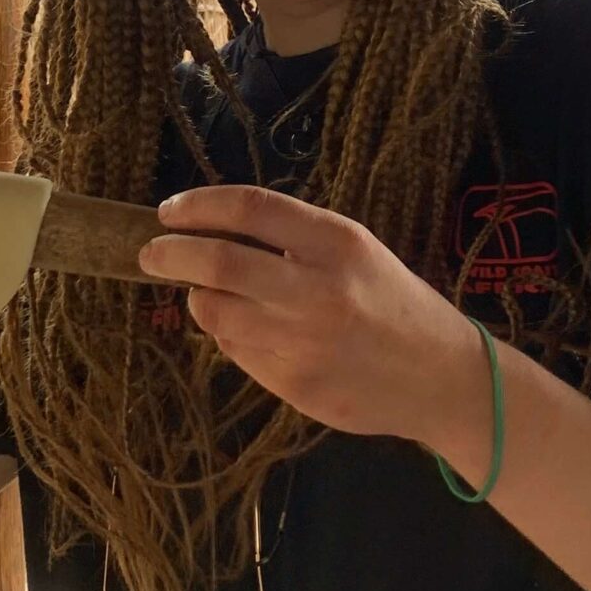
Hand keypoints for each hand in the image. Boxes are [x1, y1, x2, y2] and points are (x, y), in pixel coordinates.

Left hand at [139, 183, 491, 450]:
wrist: (440, 377)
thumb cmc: (392, 302)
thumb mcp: (354, 251)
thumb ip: (292, 240)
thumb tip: (210, 229)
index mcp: (336, 242)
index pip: (249, 208)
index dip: (197, 206)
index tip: (168, 211)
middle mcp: (318, 288)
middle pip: (217, 262)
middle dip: (169, 254)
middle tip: (150, 254)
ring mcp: (304, 341)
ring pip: (216, 312)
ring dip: (199, 298)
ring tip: (206, 294)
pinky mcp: (295, 384)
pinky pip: (237, 351)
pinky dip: (229, 335)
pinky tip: (249, 331)